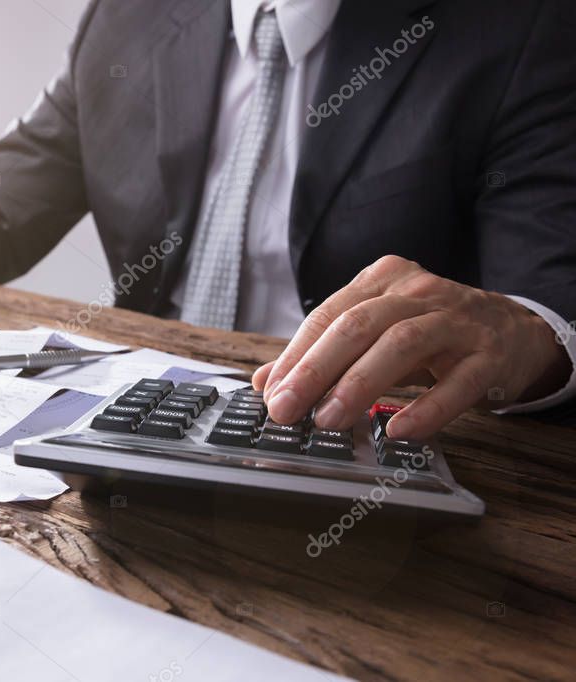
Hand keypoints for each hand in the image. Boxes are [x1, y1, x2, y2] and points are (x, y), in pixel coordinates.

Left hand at [252, 255, 569, 439]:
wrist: (514, 331)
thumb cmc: (430, 333)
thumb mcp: (375, 334)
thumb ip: (321, 355)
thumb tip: (266, 382)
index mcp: (382, 280)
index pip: (328, 316)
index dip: (295, 357)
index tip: (271, 395)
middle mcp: (418, 291)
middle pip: (358, 325)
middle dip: (315, 370)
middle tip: (287, 410)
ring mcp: (457, 319)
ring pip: (402, 344)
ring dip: (359, 385)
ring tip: (329, 420)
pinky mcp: (490, 354)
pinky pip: (457, 382)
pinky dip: (426, 408)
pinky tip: (398, 432)